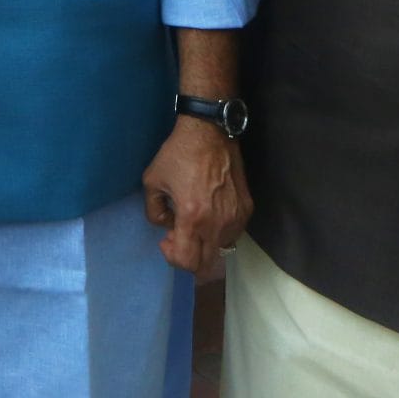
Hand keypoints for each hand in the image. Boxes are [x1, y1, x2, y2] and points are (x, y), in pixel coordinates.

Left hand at [144, 116, 252, 276]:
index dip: (173, 257)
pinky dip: (220, 231)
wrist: (209, 133)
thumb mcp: (152, 181)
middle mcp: (217, 223)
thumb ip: (153, 211)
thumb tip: (166, 225)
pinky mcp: (247, 208)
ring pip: (221, 248)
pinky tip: (210, 212)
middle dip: (189, 257)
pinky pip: (233, 232)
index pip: (187, 261)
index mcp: (192, 217)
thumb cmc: (178, 155)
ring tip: (195, 221)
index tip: (166, 240)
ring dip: (205, 243)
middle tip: (179, 235)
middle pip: (206, 264)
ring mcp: (236, 217)